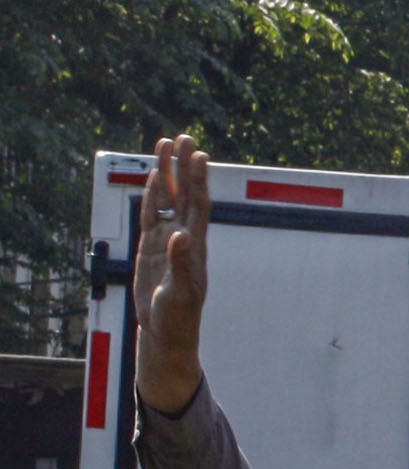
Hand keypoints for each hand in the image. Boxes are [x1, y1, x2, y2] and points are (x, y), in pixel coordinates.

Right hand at [131, 133, 211, 415]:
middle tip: (181, 136)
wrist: (167, 332)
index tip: (198, 154)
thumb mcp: (182, 292)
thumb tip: (182, 235)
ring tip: (164, 146)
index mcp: (195, 245)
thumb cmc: (179, 317)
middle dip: (182, 166)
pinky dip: (151, 195)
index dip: (198, 180)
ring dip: (166, 174)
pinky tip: (152, 177)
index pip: (198, 204)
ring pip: (166, 199)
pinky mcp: (151, 247)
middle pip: (183, 193)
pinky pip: (151, 214)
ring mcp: (167, 240)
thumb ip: (182, 263)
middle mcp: (183, 237)